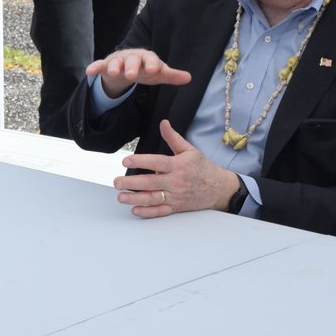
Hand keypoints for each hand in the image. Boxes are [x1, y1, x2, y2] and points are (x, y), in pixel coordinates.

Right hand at [86, 49, 190, 97]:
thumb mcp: (157, 73)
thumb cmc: (144, 69)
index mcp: (146, 57)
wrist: (126, 67)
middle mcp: (132, 56)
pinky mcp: (105, 65)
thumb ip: (171, 75)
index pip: (151, 59)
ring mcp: (118, 60)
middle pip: (132, 59)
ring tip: (115, 73)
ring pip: (116, 62)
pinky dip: (94, 67)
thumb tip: (189, 78)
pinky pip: (99, 65)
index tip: (154, 70)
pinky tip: (89, 71)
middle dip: (132, 66)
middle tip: (132, 74)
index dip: (152, 64)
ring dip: (115, 66)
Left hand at [113, 120, 240, 217]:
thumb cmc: (203, 168)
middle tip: (117, 182)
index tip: (126, 160)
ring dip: (135, 199)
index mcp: (178, 165)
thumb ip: (173, 138)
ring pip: (153, 198)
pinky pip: (160, 211)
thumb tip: (163, 123)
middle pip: (151, 182)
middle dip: (131, 183)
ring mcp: (176, 196)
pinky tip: (135, 209)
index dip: (140, 161)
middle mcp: (176, 182)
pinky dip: (148, 212)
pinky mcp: (176, 207)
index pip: (156, 162)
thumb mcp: (190, 150)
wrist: (219, 189)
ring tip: (121, 196)